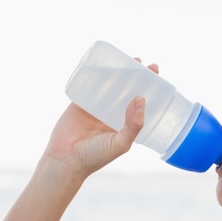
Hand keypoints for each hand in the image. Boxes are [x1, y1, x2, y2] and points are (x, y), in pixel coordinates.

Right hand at [43, 62, 158, 176]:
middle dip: (135, 75)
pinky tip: (102, 63)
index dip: (149, 87)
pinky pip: (89, 85)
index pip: (140, 101)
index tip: (156, 73)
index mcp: (124, 123)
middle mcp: (112, 113)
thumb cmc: (95, 157)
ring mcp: (96, 107)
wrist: (66, 161)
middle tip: (143, 63)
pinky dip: (95, 74)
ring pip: (109, 84)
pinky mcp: (80, 102)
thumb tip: (141, 100)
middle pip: (126, 89)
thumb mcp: (120, 143)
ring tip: (126, 60)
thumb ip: (133, 125)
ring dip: (117, 71)